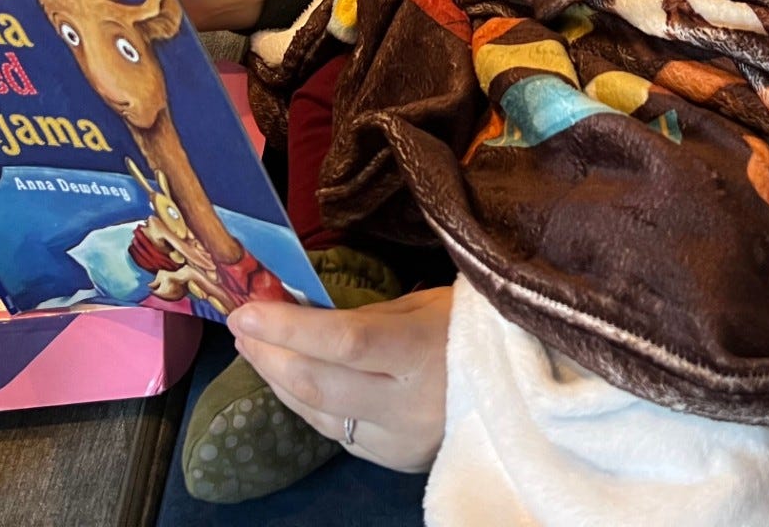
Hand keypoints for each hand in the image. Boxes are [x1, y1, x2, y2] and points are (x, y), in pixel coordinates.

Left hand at [227, 287, 452, 471]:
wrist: (526, 390)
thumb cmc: (474, 329)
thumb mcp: (425, 307)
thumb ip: (365, 317)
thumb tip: (299, 312)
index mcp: (423, 354)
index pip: (344, 341)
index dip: (289, 327)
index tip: (247, 309)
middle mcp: (408, 406)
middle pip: (319, 385)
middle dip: (270, 354)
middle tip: (243, 325)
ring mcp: (399, 441)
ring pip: (318, 415)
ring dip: (278, 379)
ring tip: (255, 347)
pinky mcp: (393, 460)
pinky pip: (335, 432)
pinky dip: (306, 403)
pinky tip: (290, 378)